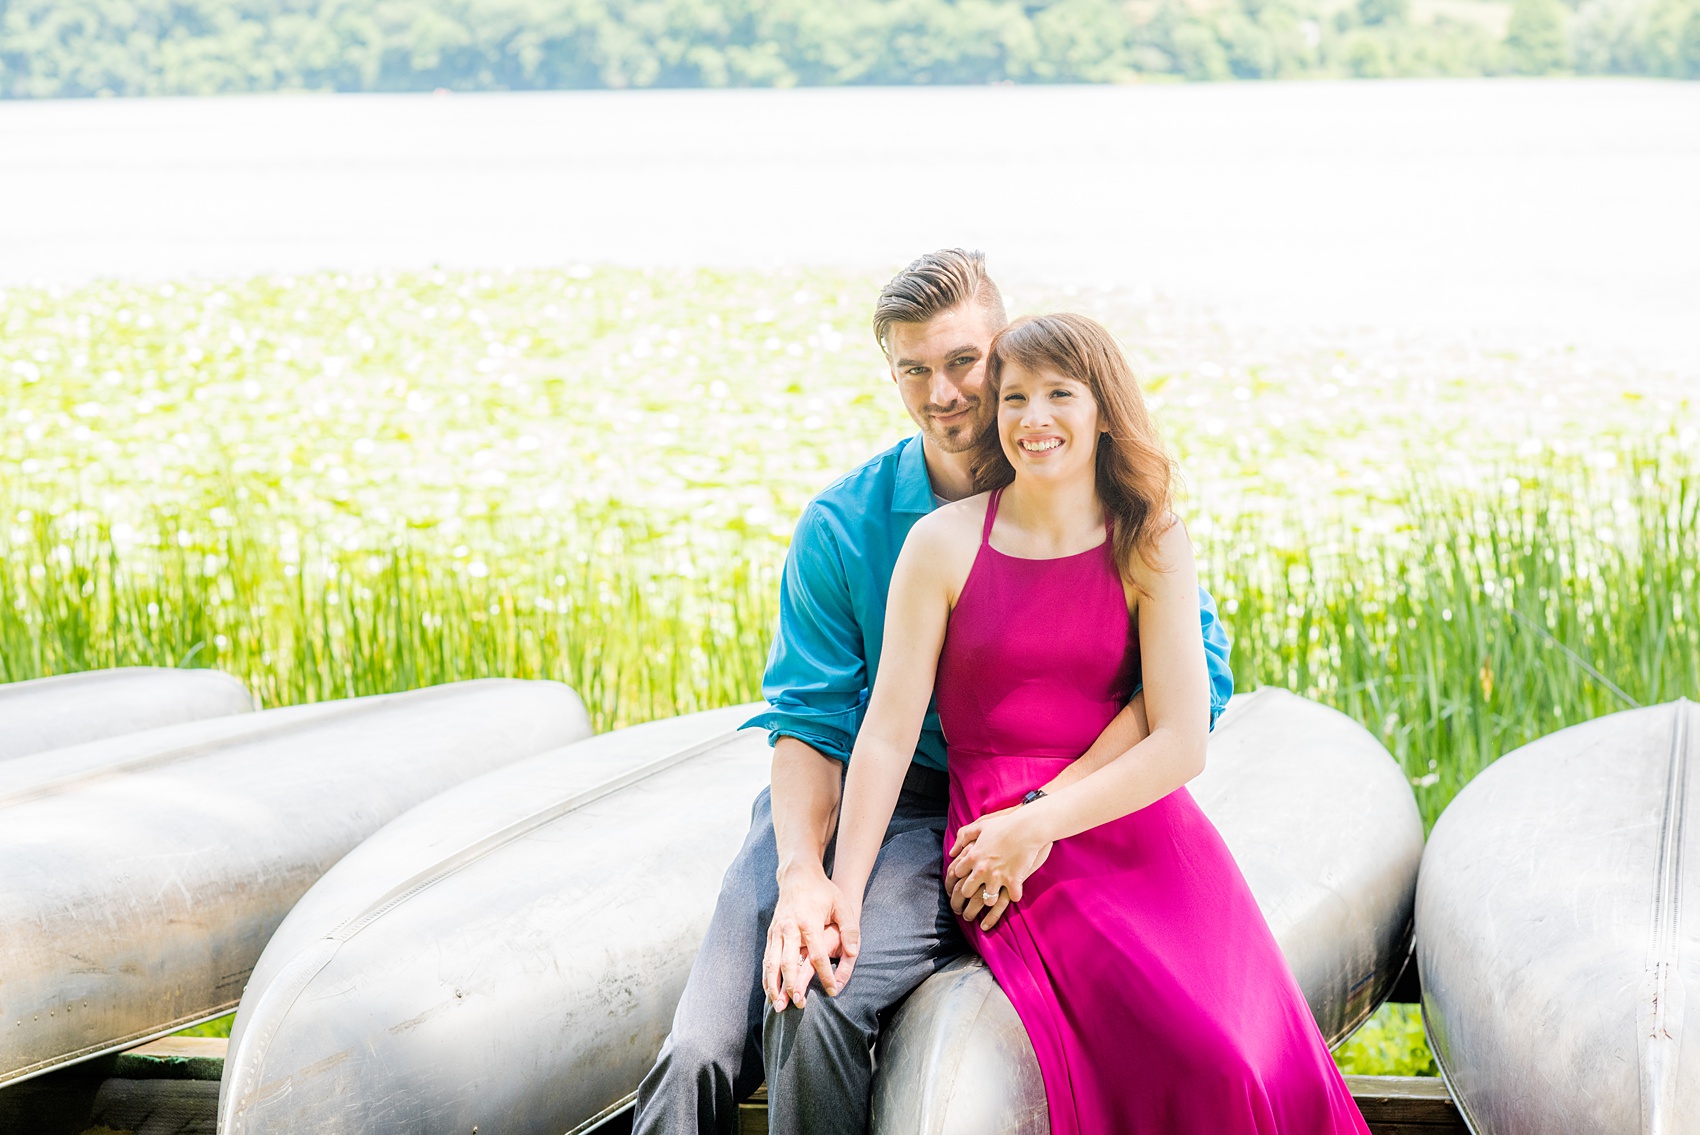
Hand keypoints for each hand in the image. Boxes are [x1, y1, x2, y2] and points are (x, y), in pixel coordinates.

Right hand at [762, 866, 854, 1010]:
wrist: (797, 875)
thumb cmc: (823, 891)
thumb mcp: (842, 905)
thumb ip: (850, 929)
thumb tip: (853, 952)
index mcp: (809, 922)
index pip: (817, 955)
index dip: (826, 975)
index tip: (833, 991)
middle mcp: (790, 928)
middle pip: (789, 963)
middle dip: (793, 986)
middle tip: (800, 1005)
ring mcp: (777, 931)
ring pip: (772, 963)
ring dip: (775, 986)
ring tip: (779, 1006)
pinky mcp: (771, 933)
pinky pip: (766, 959)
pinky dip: (767, 977)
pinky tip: (771, 992)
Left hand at [947, 807, 1051, 930]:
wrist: (1027, 827)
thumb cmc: (1004, 825)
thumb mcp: (980, 826)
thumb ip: (963, 836)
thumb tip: (952, 851)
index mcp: (972, 856)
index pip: (955, 875)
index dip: (952, 885)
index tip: (953, 892)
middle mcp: (982, 869)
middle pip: (966, 891)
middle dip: (963, 904)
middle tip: (963, 912)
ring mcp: (998, 877)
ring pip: (986, 900)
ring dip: (985, 906)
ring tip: (984, 915)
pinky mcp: (1013, 881)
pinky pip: (1010, 898)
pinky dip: (1013, 899)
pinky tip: (1011, 900)